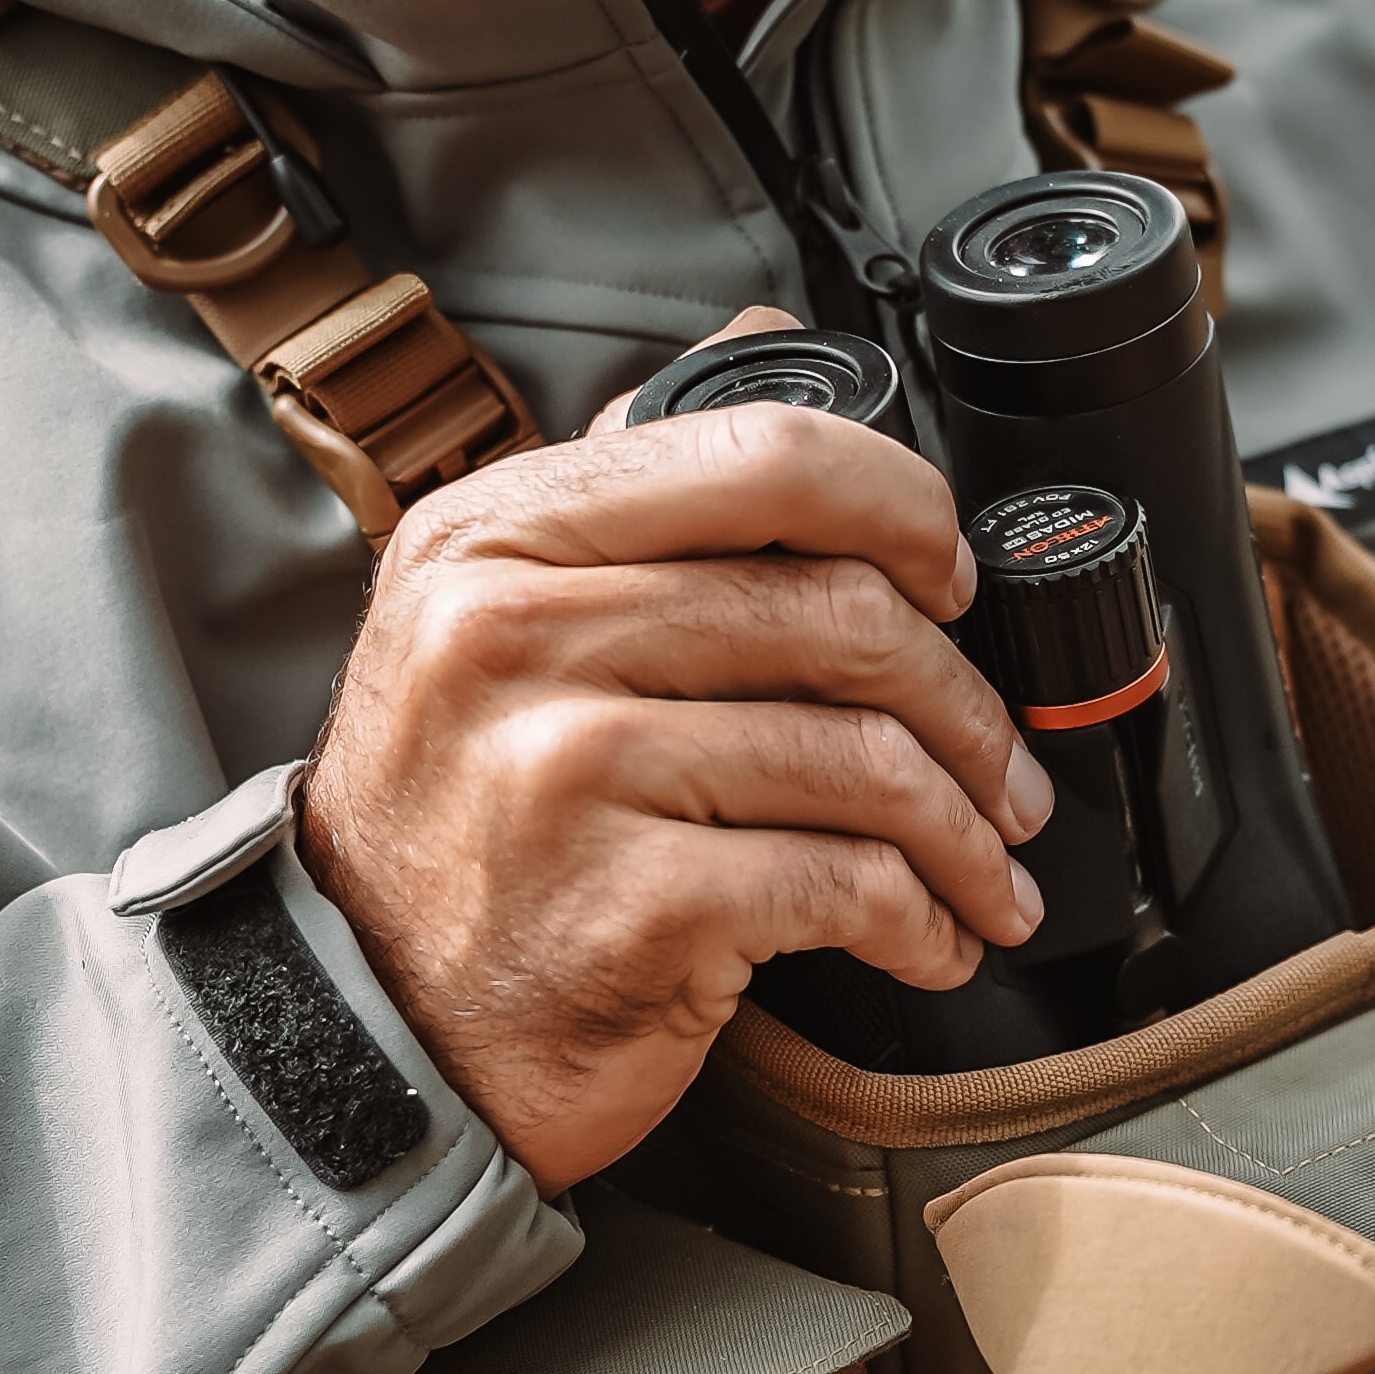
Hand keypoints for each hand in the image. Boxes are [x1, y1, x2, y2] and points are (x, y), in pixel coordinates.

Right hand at [300, 317, 1049, 1193]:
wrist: (371, 1028)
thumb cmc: (455, 825)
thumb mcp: (484, 619)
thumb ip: (625, 486)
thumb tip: (762, 345)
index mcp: (495, 538)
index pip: (761, 458)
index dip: (902, 507)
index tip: (951, 576)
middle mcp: (518, 636)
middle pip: (840, 615)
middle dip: (965, 701)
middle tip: (1003, 764)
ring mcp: (572, 770)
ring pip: (865, 758)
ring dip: (966, 829)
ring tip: (985, 867)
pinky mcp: (633, 905)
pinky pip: (846, 884)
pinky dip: (921, 921)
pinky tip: (930, 940)